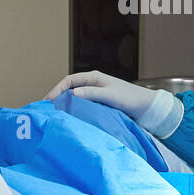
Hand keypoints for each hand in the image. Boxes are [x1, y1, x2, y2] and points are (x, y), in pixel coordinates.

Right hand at [43, 70, 159, 119]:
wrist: (146, 107)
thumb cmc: (130, 98)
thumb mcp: (110, 95)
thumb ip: (92, 93)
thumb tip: (71, 94)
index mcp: (93, 77)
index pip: (68, 80)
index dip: (56, 89)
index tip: (48, 101)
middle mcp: (92, 84)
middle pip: (68, 88)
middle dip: (56, 97)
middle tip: (47, 109)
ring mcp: (95, 93)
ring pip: (74, 97)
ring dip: (64, 104)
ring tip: (55, 113)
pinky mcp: (98, 103)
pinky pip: (81, 104)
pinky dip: (73, 109)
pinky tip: (69, 117)